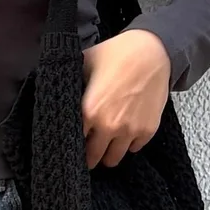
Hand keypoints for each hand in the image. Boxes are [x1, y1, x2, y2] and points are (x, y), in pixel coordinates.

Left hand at [79, 28, 170, 169]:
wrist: (152, 50)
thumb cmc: (118, 53)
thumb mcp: (87, 61)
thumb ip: (73, 82)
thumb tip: (57, 89)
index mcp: (90, 111)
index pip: (74, 142)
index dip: (74, 142)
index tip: (75, 141)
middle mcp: (109, 126)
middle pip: (94, 158)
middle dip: (90, 156)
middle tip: (90, 149)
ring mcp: (129, 131)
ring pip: (114, 159)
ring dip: (109, 154)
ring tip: (107, 144)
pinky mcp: (147, 130)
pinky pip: (134, 148)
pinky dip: (130, 144)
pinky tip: (126, 132)